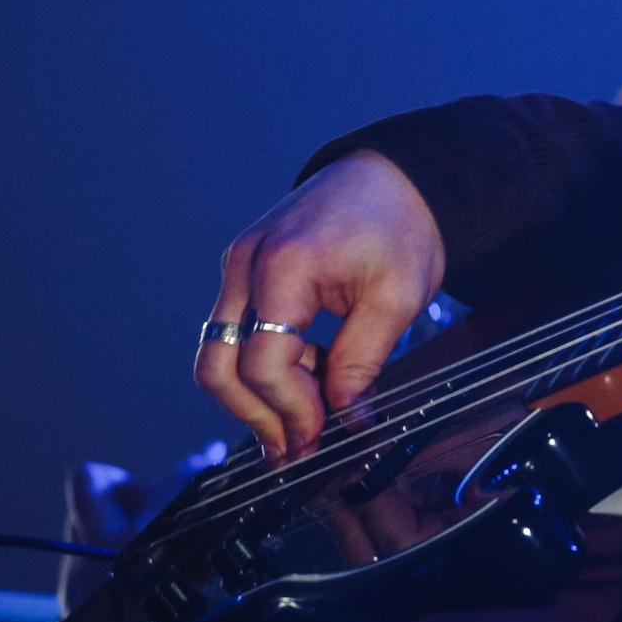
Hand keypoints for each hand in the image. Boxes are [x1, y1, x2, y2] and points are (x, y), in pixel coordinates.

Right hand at [194, 150, 444, 462]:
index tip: (319, 436)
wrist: (396, 173)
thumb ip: (363, 362)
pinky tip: (307, 378)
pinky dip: (265, 362)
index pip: (262, 362)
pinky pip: (237, 330)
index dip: (289, 409)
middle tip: (298, 448)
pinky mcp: (245, 269)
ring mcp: (238, 264)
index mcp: (284, 265)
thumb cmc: (402, 223)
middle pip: (218, 365)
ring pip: (220, 353)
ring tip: (309, 418)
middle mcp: (246, 263)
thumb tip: (348, 422)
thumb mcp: (399, 296)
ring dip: (260, 394)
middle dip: (257, 414)